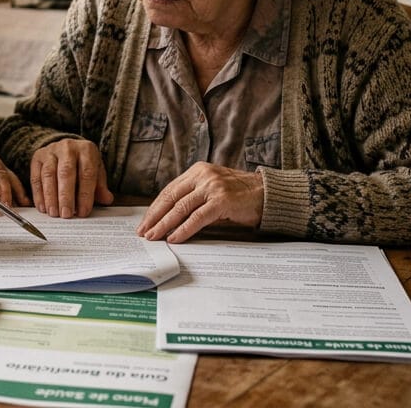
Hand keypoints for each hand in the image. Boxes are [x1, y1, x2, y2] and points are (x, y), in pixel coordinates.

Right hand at [29, 138, 113, 218]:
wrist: (67, 148)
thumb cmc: (83, 164)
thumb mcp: (96, 171)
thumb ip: (100, 186)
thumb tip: (107, 199)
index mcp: (86, 149)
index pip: (87, 173)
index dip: (85, 195)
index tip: (82, 212)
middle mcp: (68, 147)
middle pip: (66, 172)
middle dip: (65, 196)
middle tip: (66, 215)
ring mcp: (51, 151)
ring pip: (49, 174)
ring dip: (50, 196)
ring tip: (54, 213)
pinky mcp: (38, 157)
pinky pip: (36, 177)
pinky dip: (39, 194)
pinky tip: (43, 207)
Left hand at [137, 163, 263, 242]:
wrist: (267, 193)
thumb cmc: (240, 195)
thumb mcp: (213, 191)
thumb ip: (194, 199)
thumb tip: (170, 219)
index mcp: (197, 171)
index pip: (169, 190)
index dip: (155, 207)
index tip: (145, 221)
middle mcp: (202, 176)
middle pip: (170, 198)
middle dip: (154, 217)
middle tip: (143, 231)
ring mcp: (212, 187)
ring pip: (180, 208)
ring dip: (164, 224)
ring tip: (153, 237)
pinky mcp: (221, 200)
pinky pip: (197, 217)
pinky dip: (183, 229)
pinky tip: (174, 238)